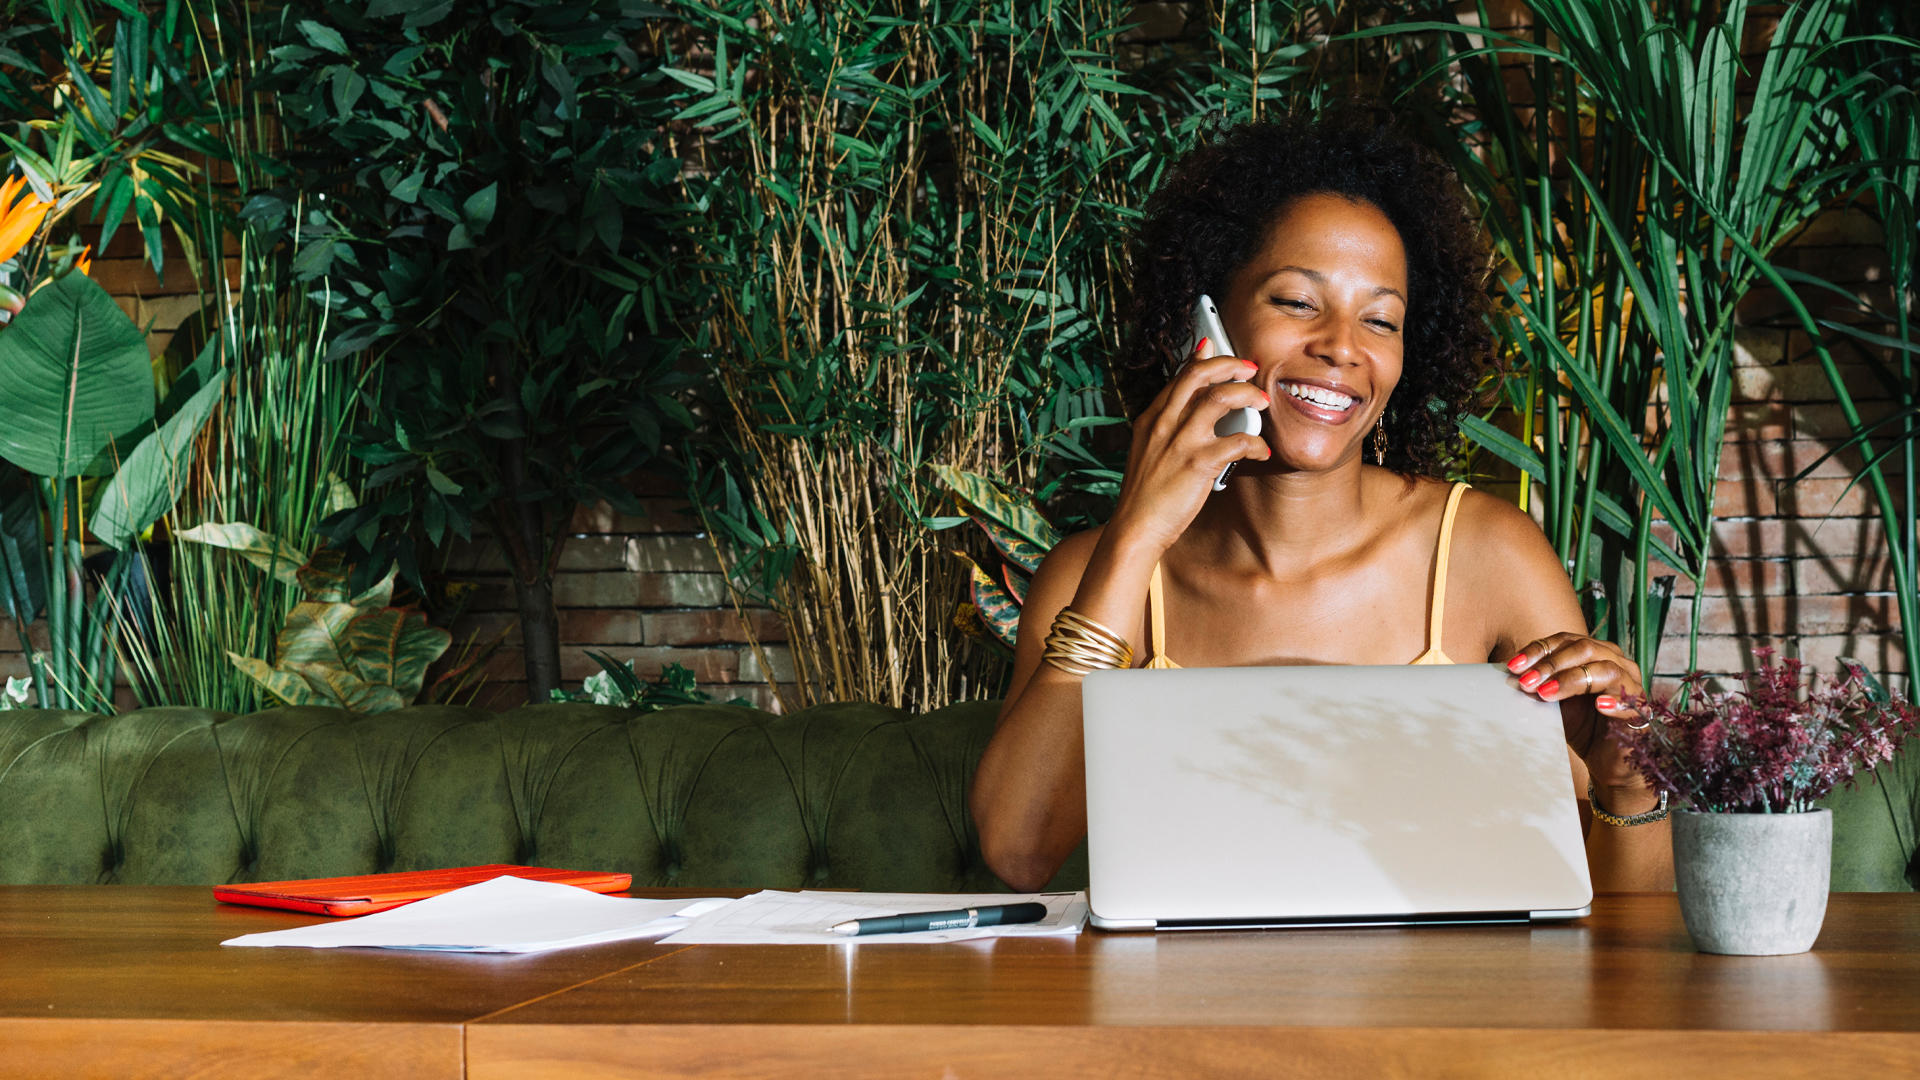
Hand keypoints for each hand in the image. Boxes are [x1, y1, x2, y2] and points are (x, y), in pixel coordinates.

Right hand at [1106, 337, 1271, 554]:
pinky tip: (1261, 451)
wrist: (1135, 528)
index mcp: (1151, 419)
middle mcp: (1164, 424)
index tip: (1219, 351)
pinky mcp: (1198, 464)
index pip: (1180, 377)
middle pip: (1199, 375)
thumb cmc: (1146, 495)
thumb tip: (1194, 411)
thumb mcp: (1148, 451)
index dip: (1204, 360)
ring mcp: (1180, 442)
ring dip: (1248, 395)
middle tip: (1251, 369)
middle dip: (1230, 364)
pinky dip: (1256, 444)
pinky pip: (1238, 441)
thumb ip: (1167, 427)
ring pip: (1220, 398)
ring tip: (1262, 403)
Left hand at [1505, 632, 1647, 790]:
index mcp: (1595, 654)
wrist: (1607, 761)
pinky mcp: (1642, 709)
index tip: (1513, 665)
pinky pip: (1629, 699)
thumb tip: (1514, 675)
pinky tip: (1598, 707)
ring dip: (1571, 680)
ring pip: (1605, 668)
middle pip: (1584, 648)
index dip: (1538, 650)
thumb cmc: (1583, 727)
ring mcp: (1632, 684)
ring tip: (1546, 694)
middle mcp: (1616, 662)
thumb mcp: (1556, 703)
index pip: (1565, 641)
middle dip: (1551, 664)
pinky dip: (1613, 701)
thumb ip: (1541, 686)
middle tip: (1526, 681)